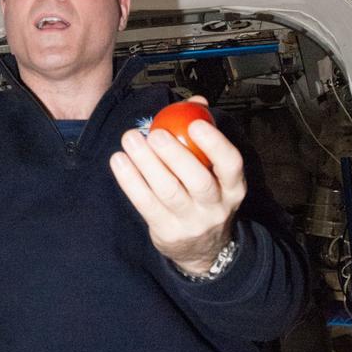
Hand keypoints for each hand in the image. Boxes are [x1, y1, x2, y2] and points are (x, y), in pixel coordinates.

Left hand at [109, 98, 246, 273]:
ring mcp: (191, 222)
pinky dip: (130, 180)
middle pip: (198, 180)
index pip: (231, 164)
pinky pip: (145, 203)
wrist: (203, 249)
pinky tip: (119, 160)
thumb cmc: (204, 196)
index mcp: (232, 186)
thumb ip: (204, 135)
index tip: (195, 124)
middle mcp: (215, 206)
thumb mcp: (213, 170)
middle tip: (155, 133)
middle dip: (175, 154)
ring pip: (168, 192)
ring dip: (146, 163)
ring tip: (130, 139)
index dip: (215, 144)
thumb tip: (195, 102)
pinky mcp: (166, 231)